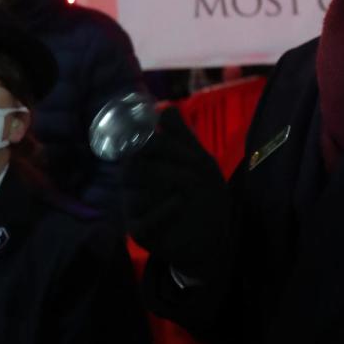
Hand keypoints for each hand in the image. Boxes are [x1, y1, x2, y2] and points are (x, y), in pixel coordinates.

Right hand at [121, 106, 227, 272]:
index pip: (135, 145)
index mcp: (145, 164)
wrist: (213, 234)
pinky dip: (160, 212)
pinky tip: (178, 204)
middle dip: (164, 165)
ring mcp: (133, 209)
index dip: (158, 143)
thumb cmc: (203, 194)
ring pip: (134, 192)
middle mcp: (133, 185)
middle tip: (193, 170)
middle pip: (131, 166)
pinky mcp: (138, 233)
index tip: (186, 151)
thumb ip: (182, 137)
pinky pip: (140, 221)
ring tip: (187, 188)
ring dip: (164, 186)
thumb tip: (165, 108)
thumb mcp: (200, 162)